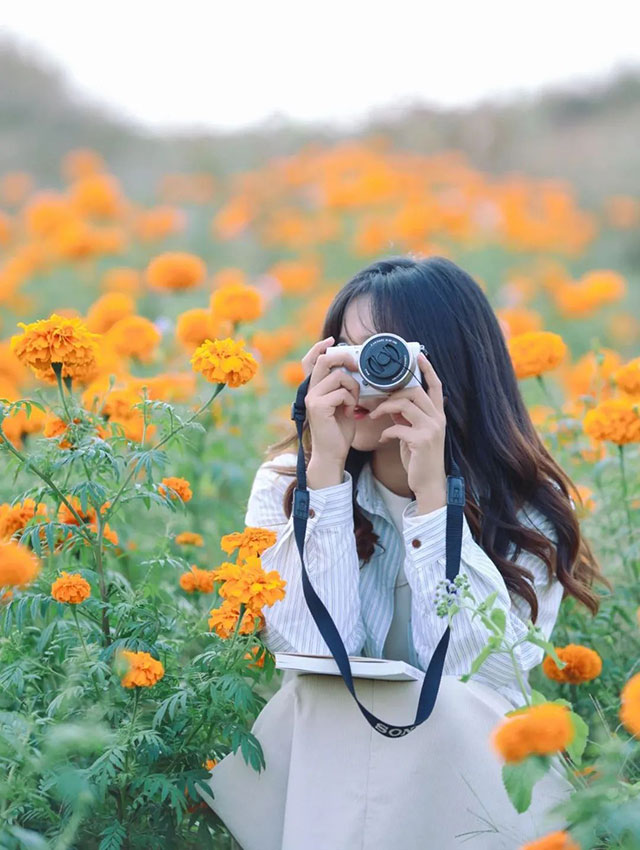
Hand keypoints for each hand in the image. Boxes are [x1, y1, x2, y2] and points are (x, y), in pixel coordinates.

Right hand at [301, 335, 360, 466]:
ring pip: (338, 376)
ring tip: (353, 402)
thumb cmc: (339, 430)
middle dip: (344, 358)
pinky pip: (341, 392)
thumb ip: (343, 387)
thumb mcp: (342, 404)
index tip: (333, 339)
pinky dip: (350, 401)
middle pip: (324, 360)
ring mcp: (312, 398)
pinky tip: (349, 412)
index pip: (311, 360)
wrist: (332, 454)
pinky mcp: (317, 406)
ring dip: (353, 387)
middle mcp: (309, 390)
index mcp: (314, 388)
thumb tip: (354, 370)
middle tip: (356, 367)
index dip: (320, 347)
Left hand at [368, 352, 446, 508]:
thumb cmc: (419, 458)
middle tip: (378, 401)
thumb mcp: (414, 433)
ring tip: (374, 415)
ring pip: (406, 404)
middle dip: (393, 393)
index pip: (436, 386)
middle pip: (415, 391)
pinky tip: (382, 438)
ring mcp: (431, 429)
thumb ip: (407, 417)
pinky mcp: (422, 441)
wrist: (427, 483)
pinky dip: (387, 431)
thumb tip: (392, 404)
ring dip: (385, 408)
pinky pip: (398, 427)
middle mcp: (438, 419)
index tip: (418, 356)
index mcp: (438, 415)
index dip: (428, 370)